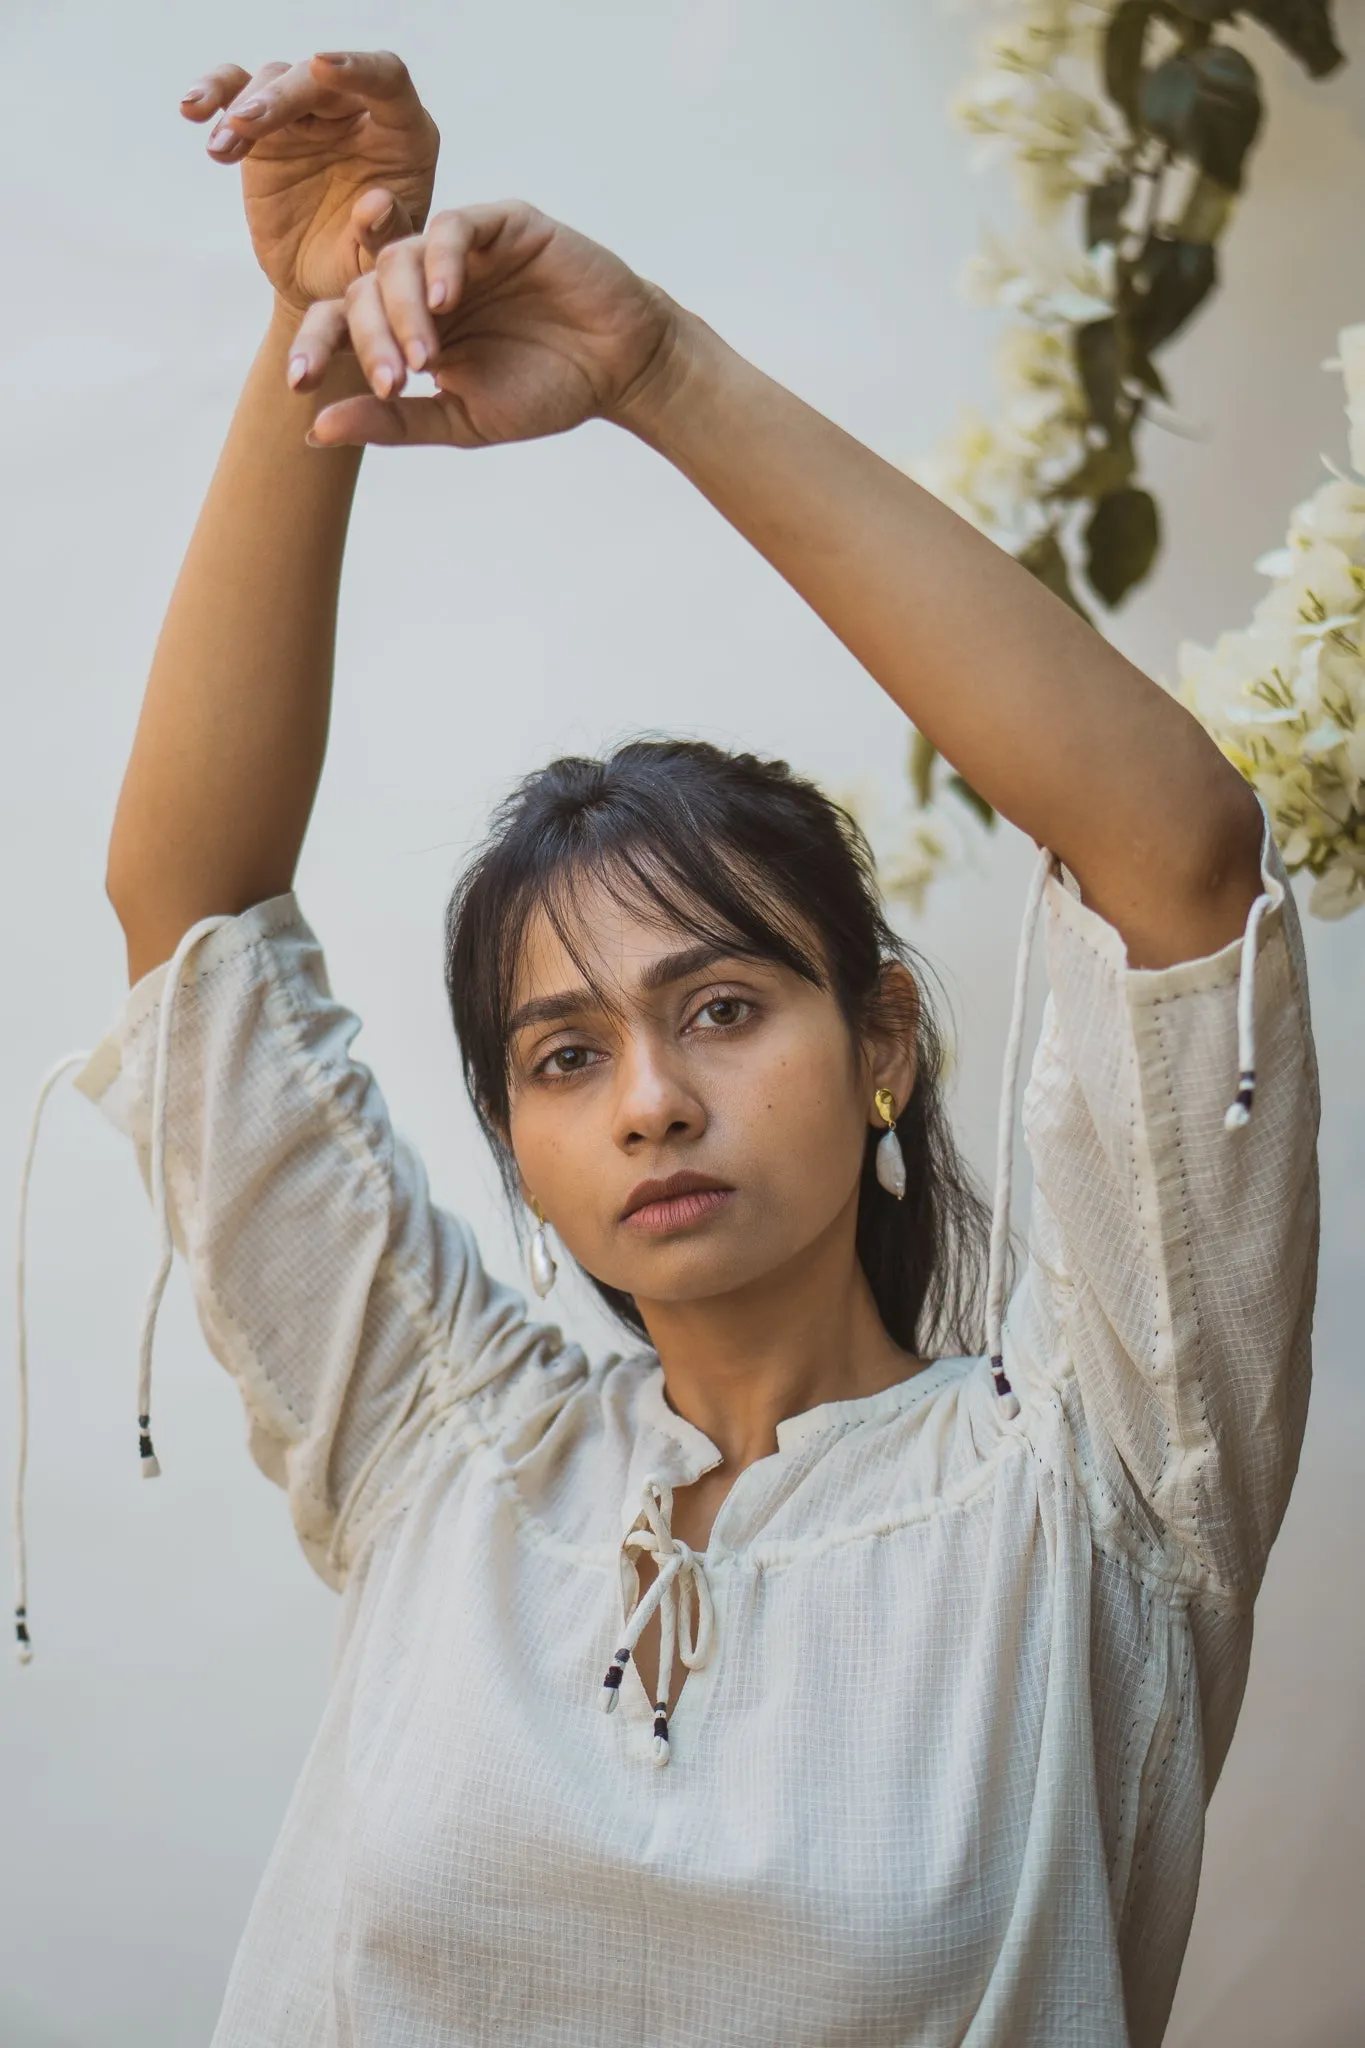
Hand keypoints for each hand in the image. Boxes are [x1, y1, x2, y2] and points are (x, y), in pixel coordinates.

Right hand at [180, 49, 438, 308]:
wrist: (318, 285)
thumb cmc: (361, 271)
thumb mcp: (378, 265)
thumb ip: (385, 235)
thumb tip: (375, 204)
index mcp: (402, 135)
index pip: (387, 79)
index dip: (357, 68)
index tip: (320, 66)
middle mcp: (357, 113)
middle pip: (320, 80)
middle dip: (281, 97)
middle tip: (245, 125)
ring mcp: (309, 116)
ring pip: (276, 79)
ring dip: (244, 106)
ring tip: (222, 149)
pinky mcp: (266, 126)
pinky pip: (236, 89)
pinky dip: (213, 93)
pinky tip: (192, 110)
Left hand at [287, 201, 682, 446]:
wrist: (620, 370)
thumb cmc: (546, 394)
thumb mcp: (462, 419)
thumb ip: (394, 421)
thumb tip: (313, 431)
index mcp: (408, 326)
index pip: (341, 322)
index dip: (316, 348)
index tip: (301, 385)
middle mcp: (425, 281)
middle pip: (364, 289)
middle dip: (370, 339)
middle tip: (395, 383)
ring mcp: (461, 249)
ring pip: (401, 256)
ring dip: (404, 309)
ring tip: (427, 356)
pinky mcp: (502, 224)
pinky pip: (453, 226)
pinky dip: (442, 259)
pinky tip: (447, 301)